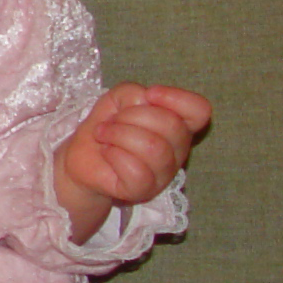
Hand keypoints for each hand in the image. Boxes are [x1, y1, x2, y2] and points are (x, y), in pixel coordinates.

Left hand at [54, 84, 211, 242]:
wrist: (82, 158)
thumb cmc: (107, 127)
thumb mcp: (116, 100)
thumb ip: (133, 92)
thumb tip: (146, 100)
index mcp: (179, 124)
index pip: (200, 110)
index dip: (177, 98)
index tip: (149, 95)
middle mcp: (178, 149)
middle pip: (172, 125)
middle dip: (132, 116)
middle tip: (112, 122)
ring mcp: (164, 173)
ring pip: (154, 147)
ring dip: (119, 134)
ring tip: (104, 135)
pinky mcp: (144, 190)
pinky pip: (137, 170)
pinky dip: (114, 155)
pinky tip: (107, 152)